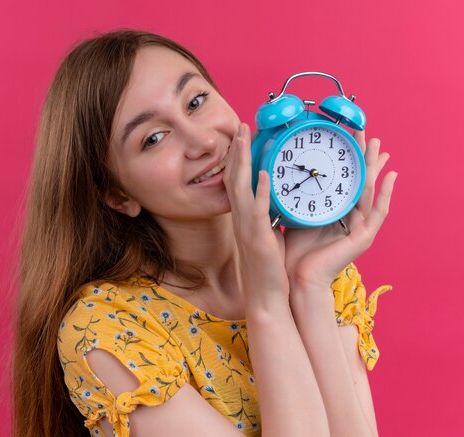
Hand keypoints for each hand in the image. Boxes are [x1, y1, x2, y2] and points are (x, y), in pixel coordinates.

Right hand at [223, 122, 288, 310]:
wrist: (266, 296)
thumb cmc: (269, 268)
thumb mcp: (266, 236)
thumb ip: (267, 217)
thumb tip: (274, 200)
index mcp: (243, 217)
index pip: (236, 181)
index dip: (237, 157)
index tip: (242, 136)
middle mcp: (240, 218)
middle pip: (233, 177)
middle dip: (237, 150)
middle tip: (241, 125)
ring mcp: (246, 227)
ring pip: (240, 187)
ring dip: (242, 160)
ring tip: (245, 137)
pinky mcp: (258, 236)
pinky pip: (258, 209)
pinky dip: (260, 190)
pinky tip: (264, 173)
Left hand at [283, 129, 396, 290]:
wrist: (295, 276)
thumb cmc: (294, 249)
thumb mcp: (297, 215)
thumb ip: (298, 197)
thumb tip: (287, 172)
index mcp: (335, 213)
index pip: (344, 181)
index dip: (346, 160)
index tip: (346, 137)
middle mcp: (350, 218)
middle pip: (360, 182)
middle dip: (363, 158)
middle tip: (366, 133)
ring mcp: (359, 228)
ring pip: (370, 192)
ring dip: (376, 169)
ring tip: (380, 148)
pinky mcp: (364, 238)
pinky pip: (379, 212)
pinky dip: (386, 194)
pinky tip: (391, 177)